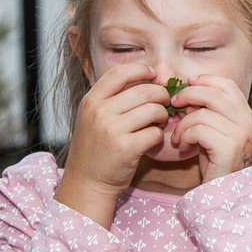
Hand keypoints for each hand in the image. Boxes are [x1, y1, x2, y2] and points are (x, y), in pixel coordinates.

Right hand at [56, 63, 168, 226]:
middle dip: (161, 96)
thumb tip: (150, 79)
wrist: (87, 181)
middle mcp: (99, 112)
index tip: (154, 75)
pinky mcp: (126, 148)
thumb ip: (114, 98)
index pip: (120, 73)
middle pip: (144, 91)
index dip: (142, 70)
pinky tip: (152, 140)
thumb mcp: (94, 117)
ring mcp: (112, 130)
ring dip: (162, 116)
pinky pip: (155, 133)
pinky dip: (159, 136)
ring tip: (158, 123)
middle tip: (165, 104)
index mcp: (91, 101)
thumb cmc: (96, 148)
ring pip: (153, 110)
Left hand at [167, 73, 251, 182]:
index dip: (206, 80)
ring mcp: (240, 134)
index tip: (188, 84)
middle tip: (174, 105)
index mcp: (246, 116)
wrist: (226, 194)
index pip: (228, 85)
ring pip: (202, 113)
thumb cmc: (217, 164)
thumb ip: (208, 113)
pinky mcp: (228, 147)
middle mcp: (247, 122)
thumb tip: (188, 93)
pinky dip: (185, 137)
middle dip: (188, 95)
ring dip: (183, 124)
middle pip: (214, 94)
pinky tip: (183, 148)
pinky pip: (198, 130)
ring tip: (178, 137)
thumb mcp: (216, 133)